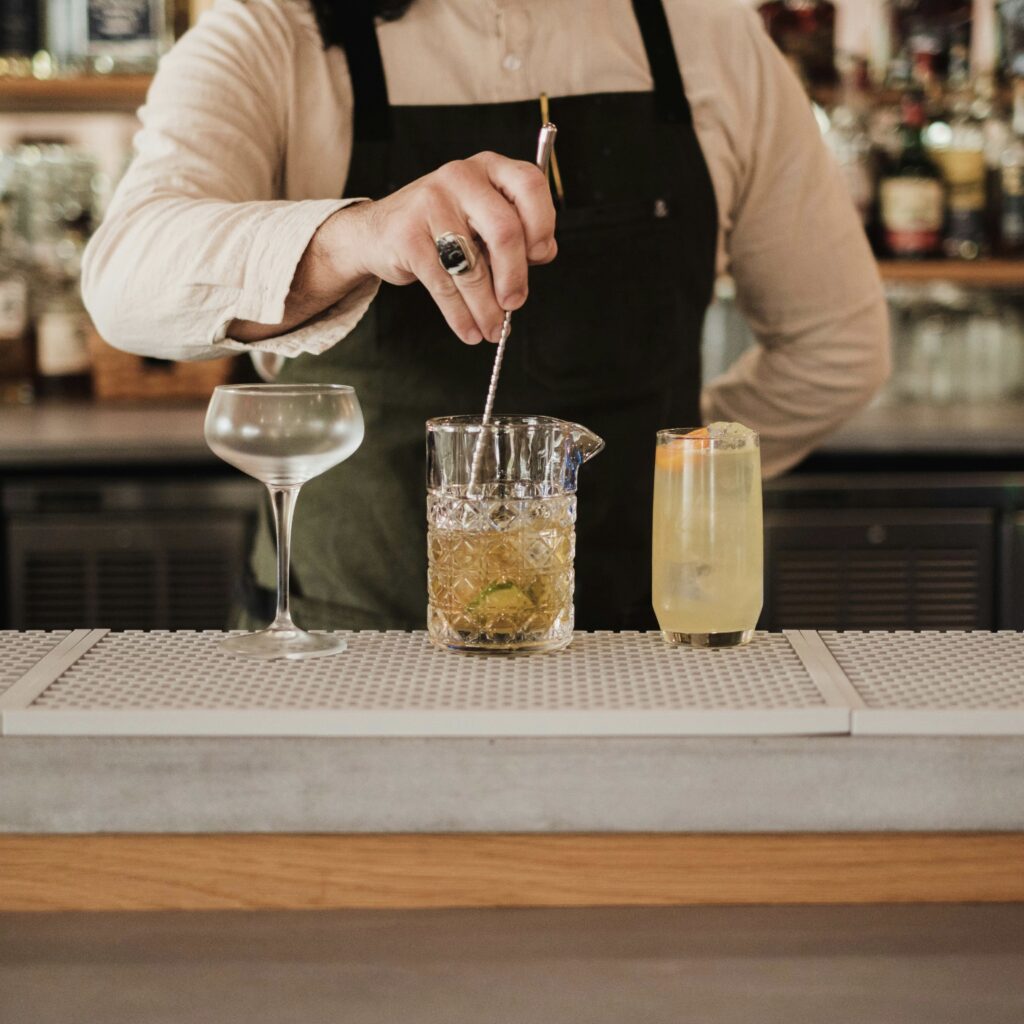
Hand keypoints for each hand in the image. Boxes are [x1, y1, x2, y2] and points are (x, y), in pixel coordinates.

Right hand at [323, 152, 557, 343]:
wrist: (380, 230)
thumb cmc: (443, 226)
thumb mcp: (483, 219)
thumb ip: (517, 233)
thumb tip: (545, 254)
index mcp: (489, 167)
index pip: (529, 185)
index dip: (542, 223)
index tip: (540, 256)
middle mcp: (461, 177)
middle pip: (504, 230)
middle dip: (514, 276)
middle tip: (514, 303)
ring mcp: (431, 203)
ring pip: (472, 266)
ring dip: (485, 308)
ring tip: (492, 329)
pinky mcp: (409, 235)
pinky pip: (443, 285)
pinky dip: (459, 315)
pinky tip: (468, 329)